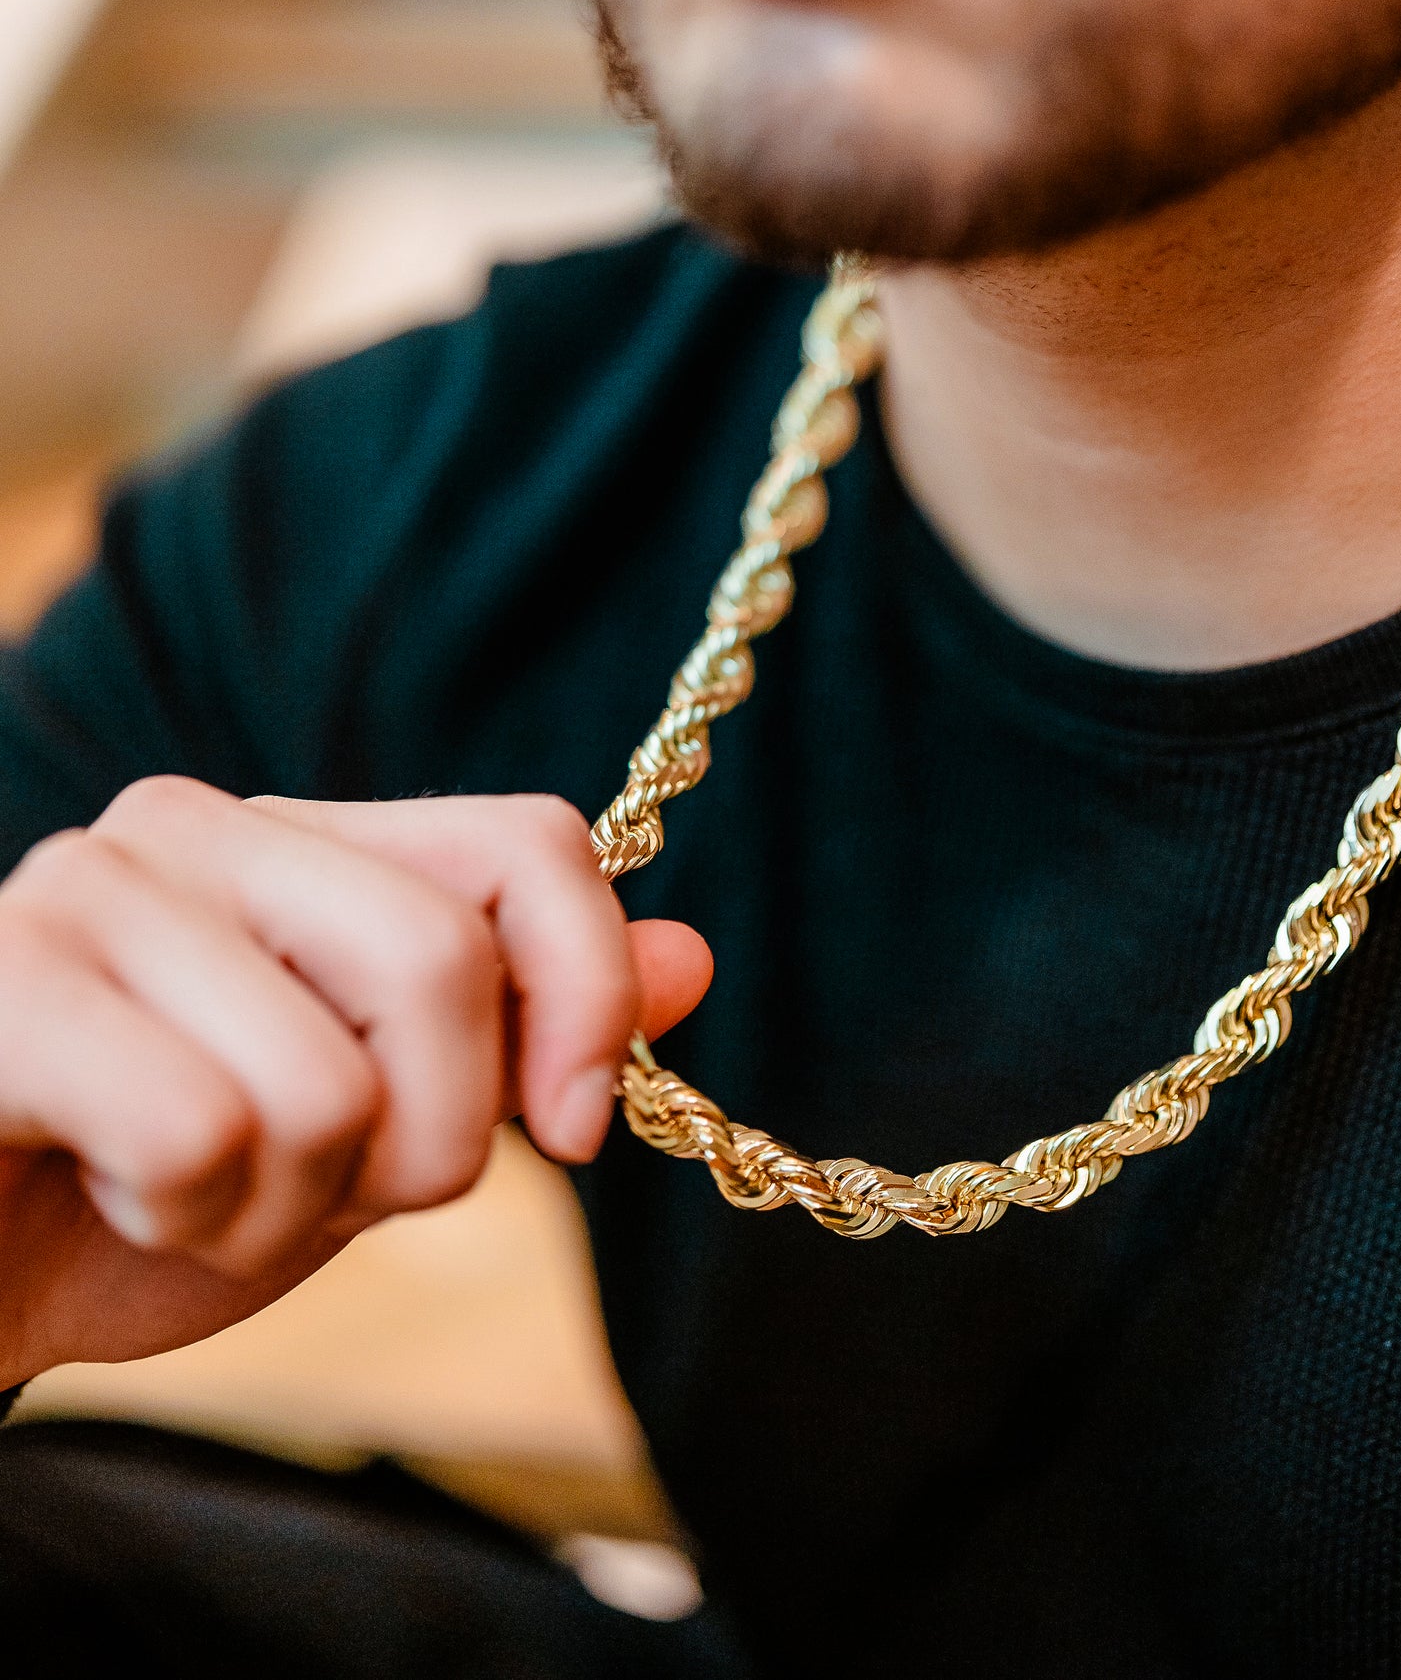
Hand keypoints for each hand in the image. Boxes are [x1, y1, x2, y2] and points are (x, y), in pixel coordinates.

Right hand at [0, 778, 710, 1386]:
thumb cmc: (158, 1195)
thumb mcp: (373, 1130)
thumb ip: (514, 1037)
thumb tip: (692, 957)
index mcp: (308, 840)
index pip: (525, 842)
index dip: (587, 986)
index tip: (571, 1130)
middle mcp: (201, 824)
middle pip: (441, 964)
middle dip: (425, 1145)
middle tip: (324, 1188)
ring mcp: (91, 888)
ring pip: (326, 1082)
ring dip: (283, 1207)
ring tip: (190, 1191)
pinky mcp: (4, 984)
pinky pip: (201, 1130)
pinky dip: (184, 1216)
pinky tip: (111, 1187)